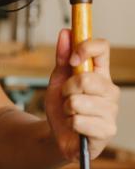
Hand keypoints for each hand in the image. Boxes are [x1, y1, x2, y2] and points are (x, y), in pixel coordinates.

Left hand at [45, 29, 119, 161]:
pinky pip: (79, 121)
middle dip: (67, 88)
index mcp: (101, 73)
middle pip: (87, 78)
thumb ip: (62, 58)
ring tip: (71, 113)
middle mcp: (110, 90)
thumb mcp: (58, 79)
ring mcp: (111, 111)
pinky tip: (75, 127)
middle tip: (66, 96)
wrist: (59, 135)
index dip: (85, 48)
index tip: (71, 60)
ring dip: (67, 108)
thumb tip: (65, 32)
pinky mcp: (107, 130)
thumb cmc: (62, 106)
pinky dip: (70, 123)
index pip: (102, 48)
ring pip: (79, 101)